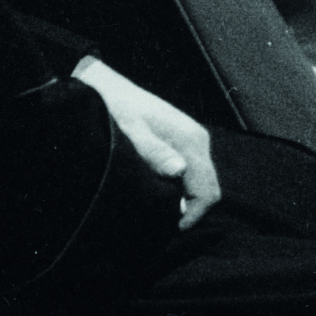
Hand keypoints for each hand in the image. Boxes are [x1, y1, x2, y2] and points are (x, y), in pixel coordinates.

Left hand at [73, 57, 220, 228]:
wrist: (107, 87)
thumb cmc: (115, 110)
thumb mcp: (129, 132)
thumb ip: (154, 152)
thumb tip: (179, 172)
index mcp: (190, 141)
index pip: (207, 190)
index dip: (194, 215)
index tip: (171, 229)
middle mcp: (198, 141)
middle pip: (209, 188)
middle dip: (192, 210)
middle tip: (161, 224)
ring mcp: (193, 140)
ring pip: (202, 181)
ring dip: (186, 199)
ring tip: (157, 210)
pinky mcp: (184, 141)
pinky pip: (194, 172)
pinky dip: (183, 188)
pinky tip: (159, 192)